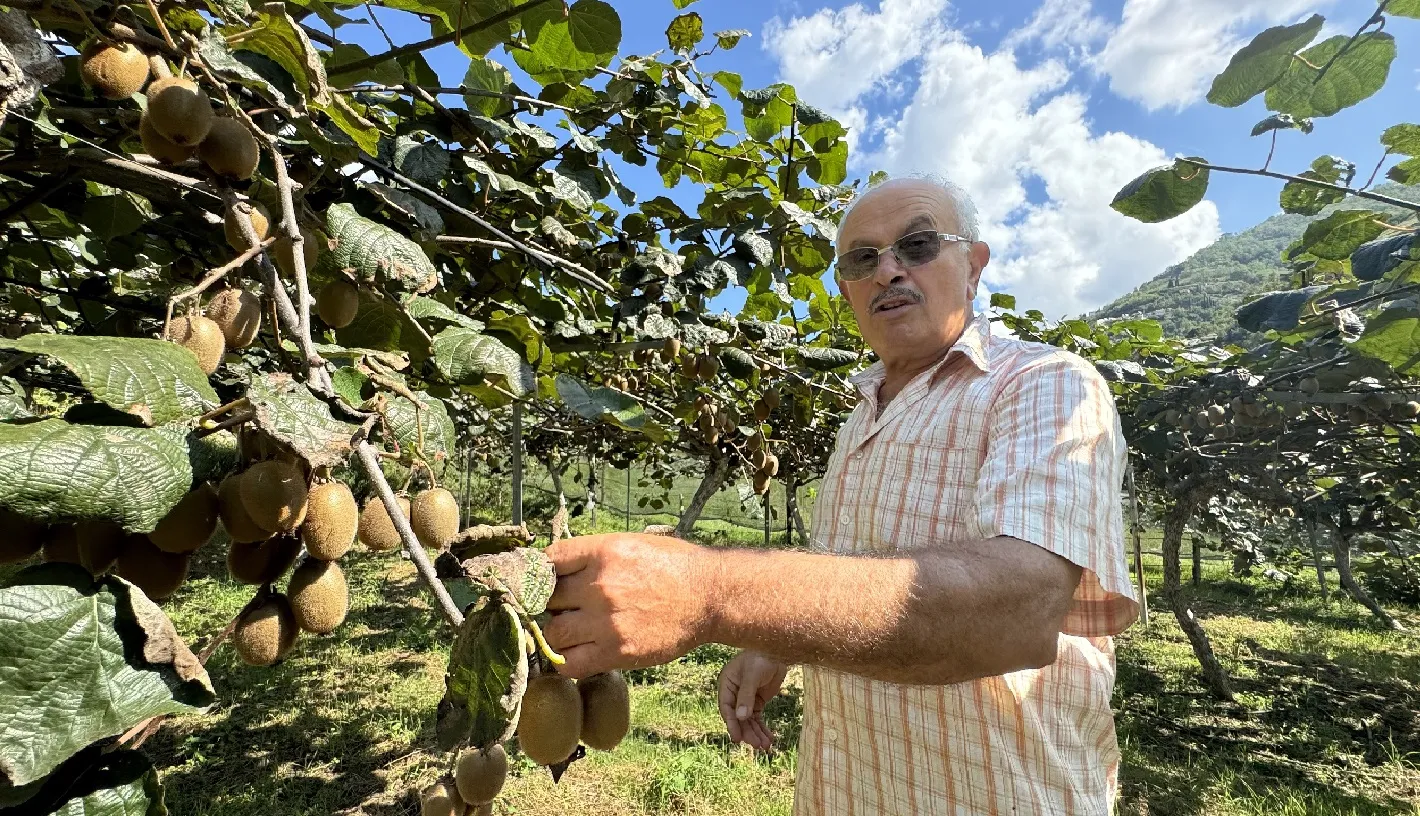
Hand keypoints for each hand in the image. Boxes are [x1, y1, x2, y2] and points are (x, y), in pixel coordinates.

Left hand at [544, 533, 717, 678]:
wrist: (709, 596)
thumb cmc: (674, 566)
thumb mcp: (632, 544)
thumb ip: (594, 554)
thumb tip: (557, 566)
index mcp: (603, 552)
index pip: (547, 561)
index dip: (542, 573)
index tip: (547, 581)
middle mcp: (600, 586)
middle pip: (546, 599)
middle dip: (552, 604)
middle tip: (567, 607)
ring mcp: (606, 622)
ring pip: (553, 633)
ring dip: (559, 632)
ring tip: (576, 630)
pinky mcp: (616, 652)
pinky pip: (569, 664)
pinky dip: (567, 661)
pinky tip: (580, 652)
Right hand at [718, 650, 788, 750]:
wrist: (778, 651)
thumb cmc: (761, 657)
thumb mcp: (752, 675)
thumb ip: (746, 696)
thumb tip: (741, 717)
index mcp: (727, 685)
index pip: (727, 708)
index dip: (732, 724)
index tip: (737, 739)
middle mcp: (734, 694)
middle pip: (738, 718)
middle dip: (748, 732)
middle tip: (756, 745)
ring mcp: (746, 699)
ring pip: (748, 721)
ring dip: (756, 734)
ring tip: (765, 747)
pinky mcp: (758, 701)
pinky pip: (758, 718)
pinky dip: (763, 729)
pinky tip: (770, 739)